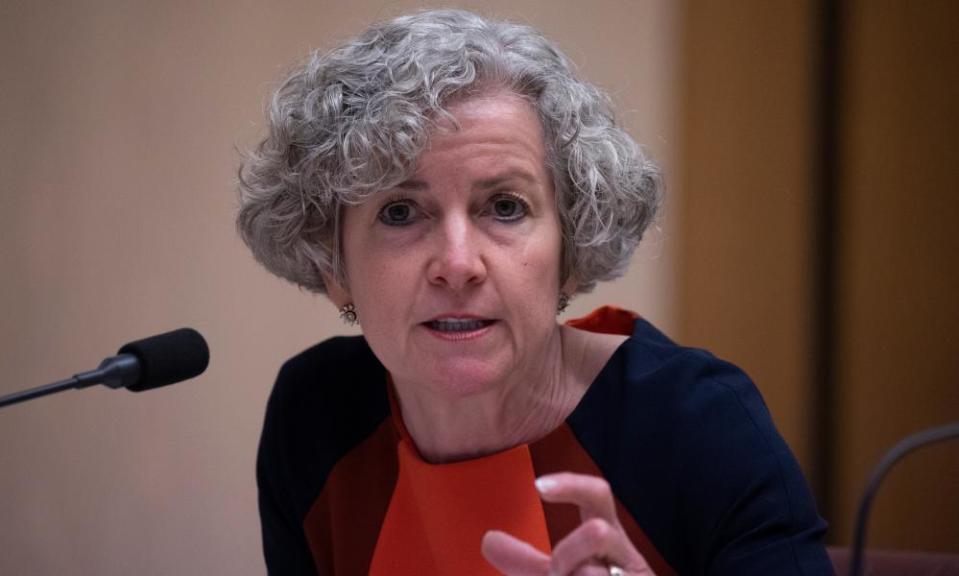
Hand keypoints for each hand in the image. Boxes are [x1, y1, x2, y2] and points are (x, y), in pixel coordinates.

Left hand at [481, 472, 655, 575]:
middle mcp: (624, 555)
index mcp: (607, 538)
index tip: (538, 486)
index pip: (597, 495)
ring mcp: (631, 575)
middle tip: (553, 572)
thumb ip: (527, 561)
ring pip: (594, 573)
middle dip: (566, 554)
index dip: (572, 485)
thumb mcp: (561, 575)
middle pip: (598, 532)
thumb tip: (489, 540)